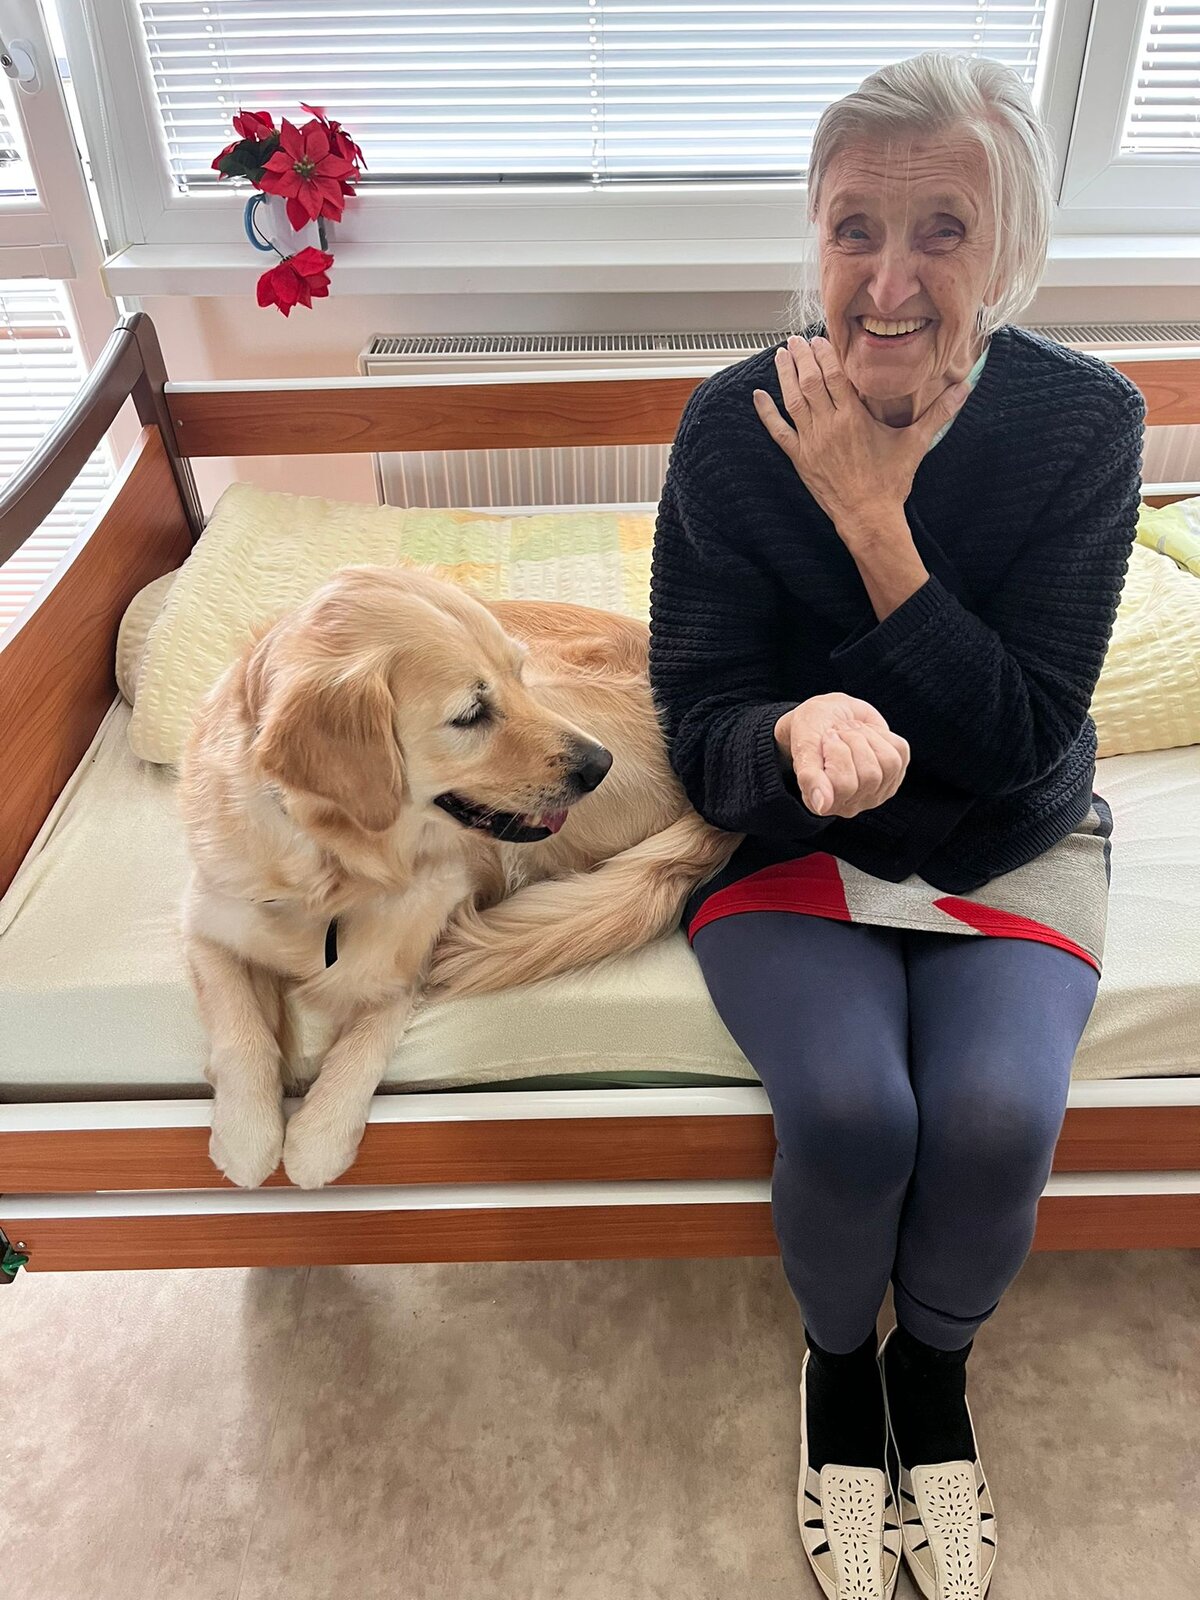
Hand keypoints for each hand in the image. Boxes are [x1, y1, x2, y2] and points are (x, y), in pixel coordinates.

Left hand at [753, 336, 968, 535]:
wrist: (868, 517)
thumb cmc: (891, 482)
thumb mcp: (915, 444)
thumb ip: (939, 413)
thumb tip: (965, 389)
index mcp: (854, 417)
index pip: (835, 375)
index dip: (826, 353)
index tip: (820, 337)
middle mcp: (829, 425)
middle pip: (811, 381)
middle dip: (802, 357)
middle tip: (796, 339)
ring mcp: (811, 442)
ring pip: (793, 400)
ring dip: (785, 375)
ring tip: (780, 354)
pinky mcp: (799, 458)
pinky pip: (778, 431)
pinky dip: (767, 413)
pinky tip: (758, 395)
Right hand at [775, 693, 909, 818]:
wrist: (828, 714)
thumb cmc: (812, 731)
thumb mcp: (804, 749)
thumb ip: (809, 778)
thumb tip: (821, 806)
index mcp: (824, 803)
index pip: (845, 785)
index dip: (837, 752)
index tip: (826, 737)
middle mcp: (851, 804)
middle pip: (870, 774)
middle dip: (854, 741)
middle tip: (839, 731)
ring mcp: (876, 791)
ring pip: (889, 762)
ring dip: (868, 736)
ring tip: (852, 730)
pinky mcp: (894, 774)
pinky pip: (899, 750)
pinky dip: (882, 733)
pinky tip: (866, 735)